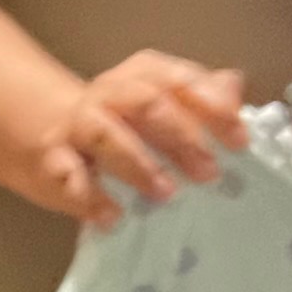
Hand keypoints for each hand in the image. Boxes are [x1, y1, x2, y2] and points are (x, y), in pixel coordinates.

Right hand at [21, 47, 248, 229]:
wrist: (53, 133)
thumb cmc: (126, 123)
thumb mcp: (166, 104)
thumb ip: (203, 98)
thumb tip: (235, 87)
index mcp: (143, 75)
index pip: (179, 80)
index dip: (211, 106)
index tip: (239, 140)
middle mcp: (110, 93)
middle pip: (145, 104)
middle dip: (180, 137)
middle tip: (208, 172)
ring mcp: (79, 124)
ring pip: (104, 134)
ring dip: (136, 163)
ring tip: (163, 193)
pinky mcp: (53, 159)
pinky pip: (66, 172)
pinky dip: (88, 195)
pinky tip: (111, 216)